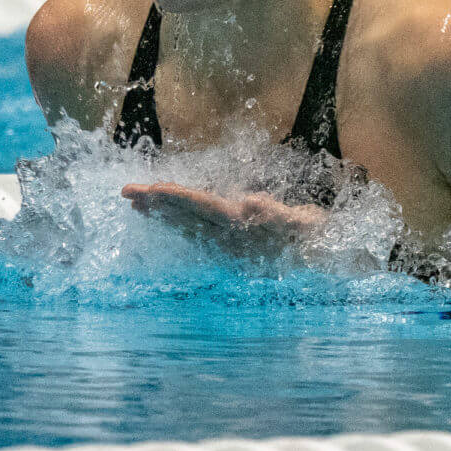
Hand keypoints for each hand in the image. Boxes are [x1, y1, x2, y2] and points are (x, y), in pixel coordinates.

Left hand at [121, 182, 327, 255]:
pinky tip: (168, 221)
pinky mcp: (230, 253)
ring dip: (163, 215)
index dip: (175, 197)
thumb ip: (274, 213)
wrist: (324, 262)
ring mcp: (228, 248)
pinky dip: (180, 225)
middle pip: (186, 218)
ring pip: (188, 227)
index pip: (200, 207)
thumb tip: (250, 204)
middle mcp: (230, 239)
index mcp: (243, 228)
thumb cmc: (314, 237)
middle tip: (126, 192)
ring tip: (138, 204)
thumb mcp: (301, 222)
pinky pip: (198, 236)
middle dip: (156, 204)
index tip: (150, 189)